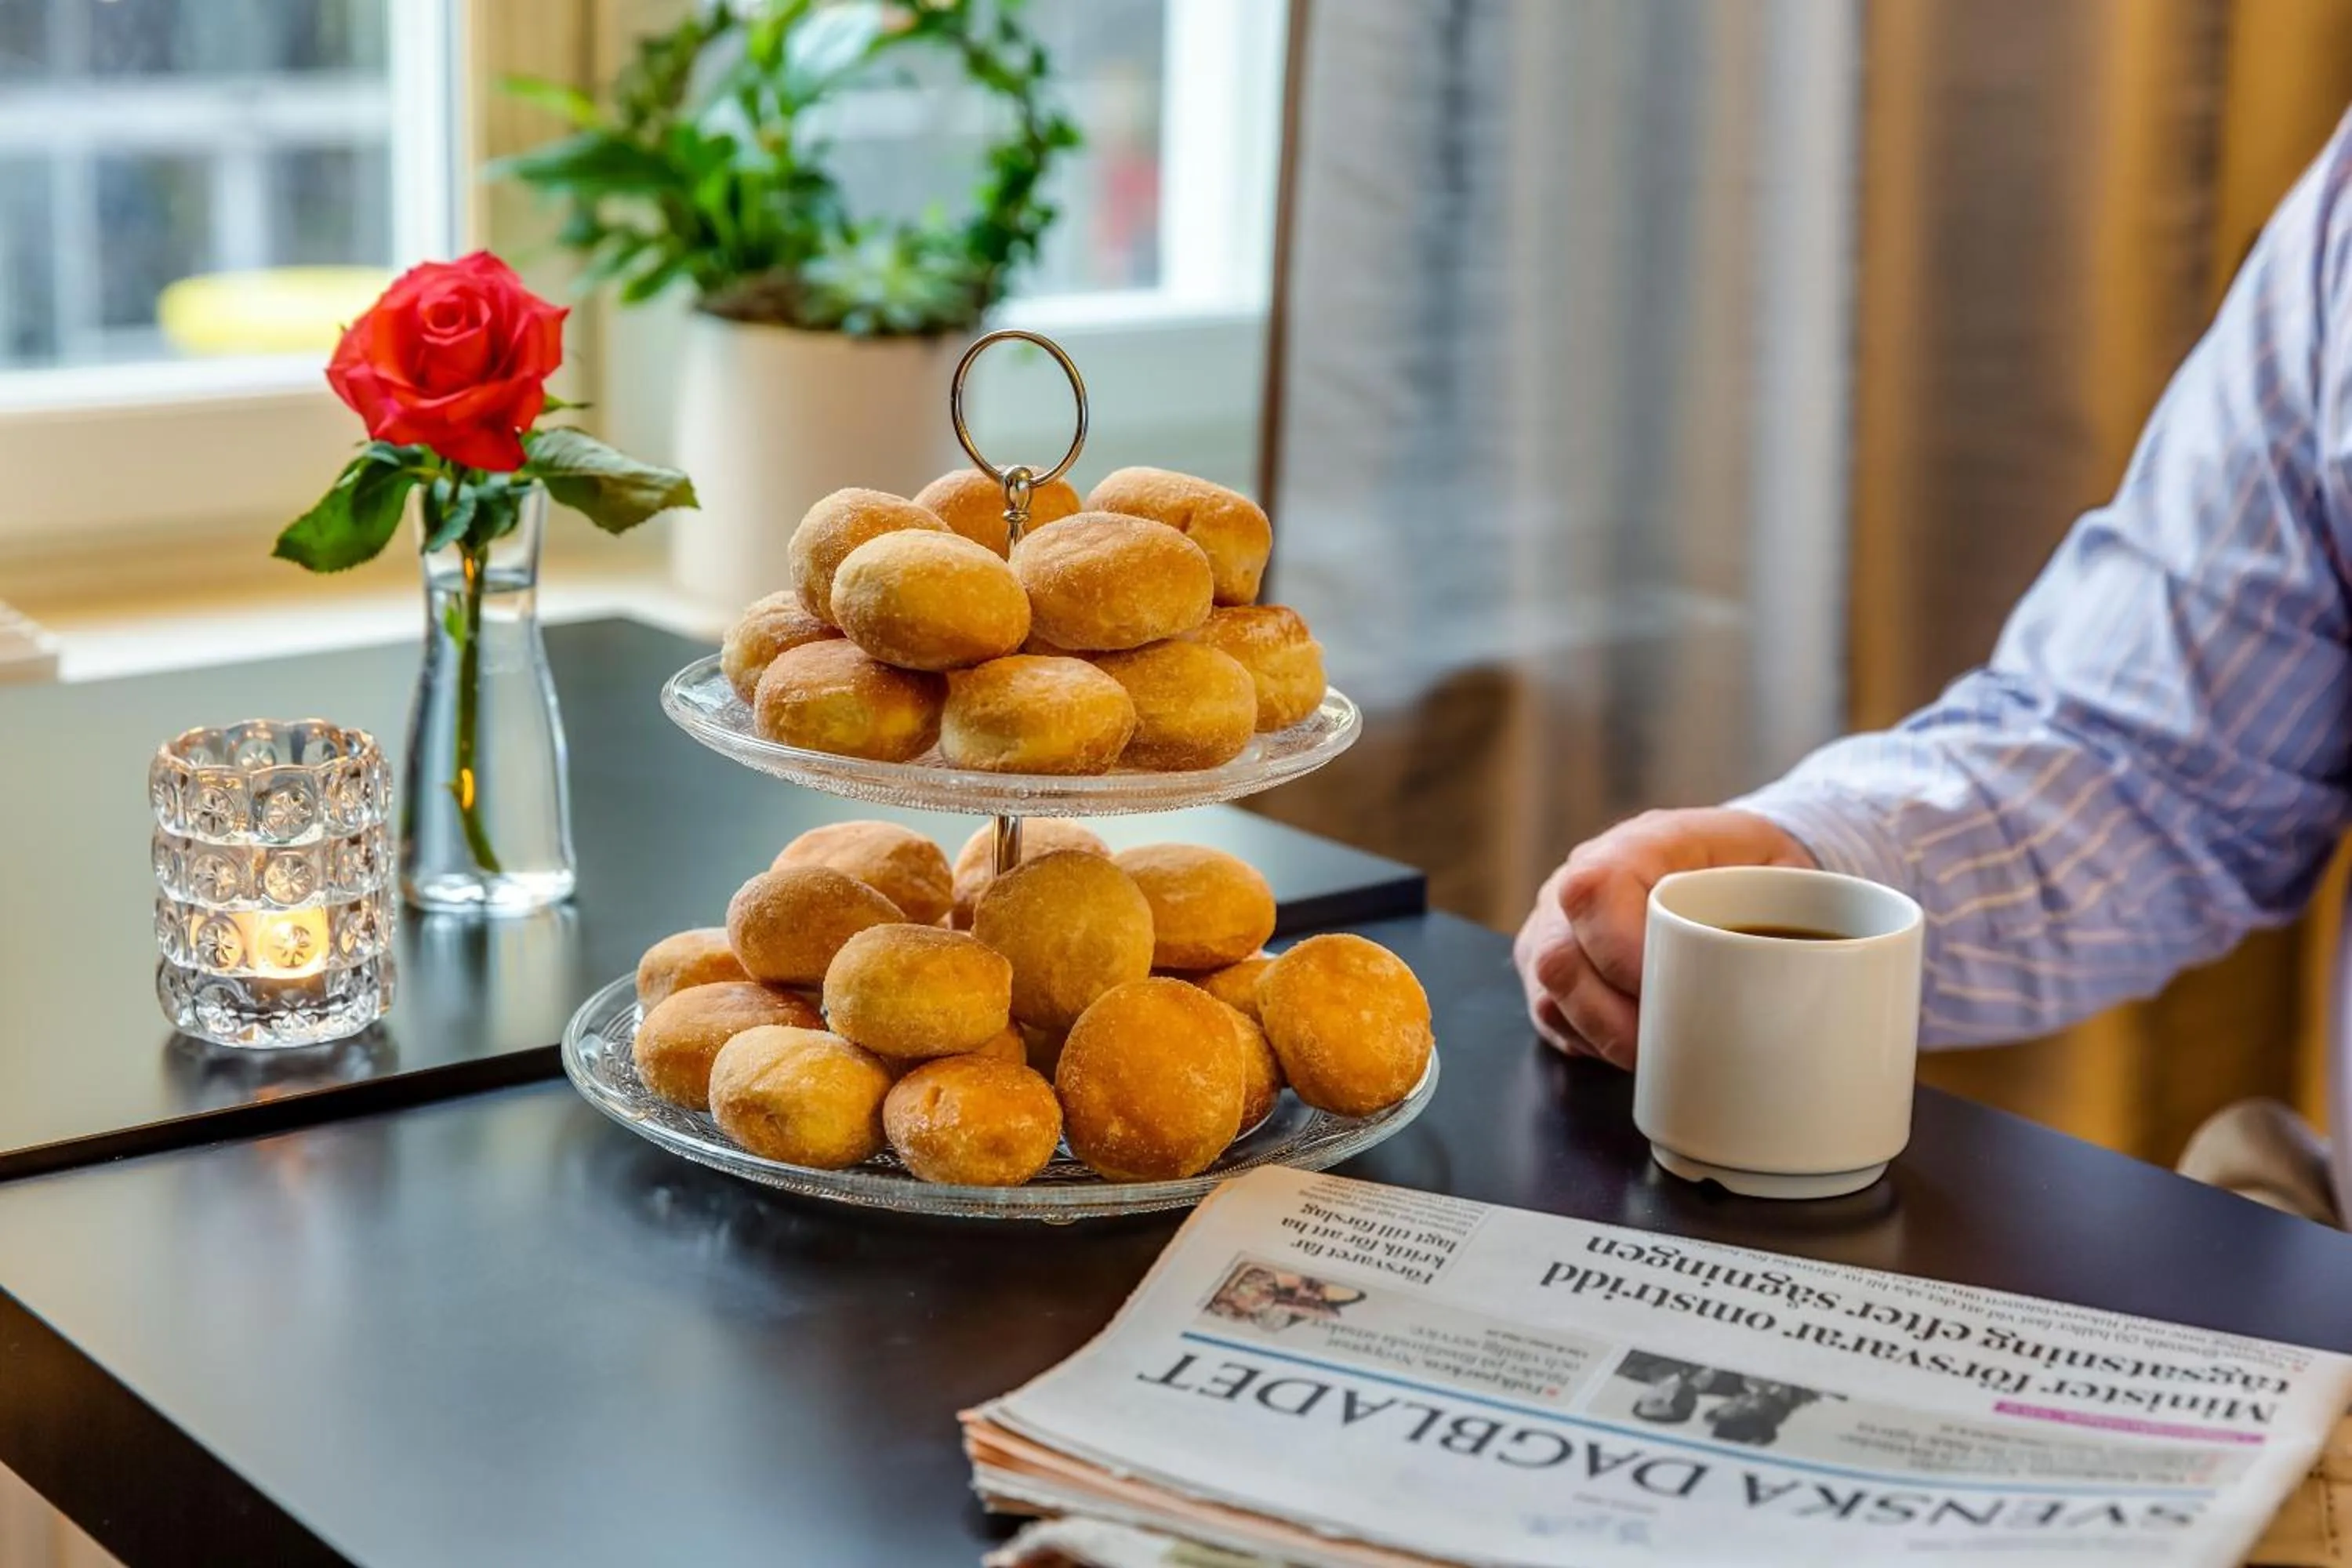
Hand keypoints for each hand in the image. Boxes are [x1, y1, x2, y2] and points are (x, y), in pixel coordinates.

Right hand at [1513, 809, 1815, 1067]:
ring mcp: (1554, 920)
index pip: (1594, 892)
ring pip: (1547, 993)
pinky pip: (1548, 1013)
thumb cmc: (1757, 868)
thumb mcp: (1783, 868)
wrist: (1727, 861)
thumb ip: (1786, 906)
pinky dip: (1590, 1041)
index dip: (1622, 955)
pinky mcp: (1547, 960)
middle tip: (1666, 1051)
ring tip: (1656, 1058)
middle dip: (1611, 1021)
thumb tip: (1808, 972)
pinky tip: (1631, 1048)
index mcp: (1636, 844)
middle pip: (1556, 956)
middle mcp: (1578, 876)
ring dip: (1601, 1038)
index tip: (1671, 998)